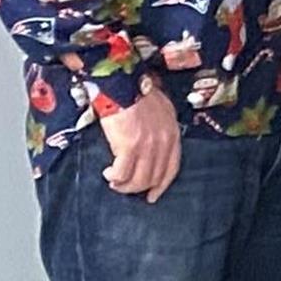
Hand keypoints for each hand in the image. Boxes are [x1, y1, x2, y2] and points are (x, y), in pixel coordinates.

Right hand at [100, 82, 183, 201]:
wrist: (123, 85)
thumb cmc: (136, 94)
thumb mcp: (160, 110)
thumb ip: (160, 128)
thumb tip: (152, 142)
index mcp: (172, 134)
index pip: (171, 168)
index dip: (161, 185)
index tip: (152, 196)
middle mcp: (164, 143)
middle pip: (154, 177)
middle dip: (138, 187)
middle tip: (124, 187)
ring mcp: (148, 146)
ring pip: (139, 180)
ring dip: (124, 185)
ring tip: (114, 181)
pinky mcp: (129, 147)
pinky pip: (122, 173)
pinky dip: (115, 177)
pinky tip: (108, 174)